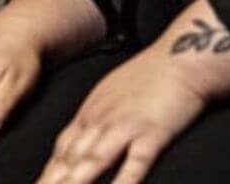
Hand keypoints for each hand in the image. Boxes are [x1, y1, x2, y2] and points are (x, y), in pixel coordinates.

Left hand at [34, 47, 206, 183]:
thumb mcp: (111, 94)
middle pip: (71, 159)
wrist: (180, 57)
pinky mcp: (152, 133)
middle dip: (53, 181)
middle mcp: (100, 122)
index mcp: (90, 114)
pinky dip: (124, 181)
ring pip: (94, 161)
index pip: (62, 150)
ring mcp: (125, 128)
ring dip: (76, 182)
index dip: (49, 173)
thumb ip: (96, 118)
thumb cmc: (150, 76)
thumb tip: (83, 138)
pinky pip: (136, 161)